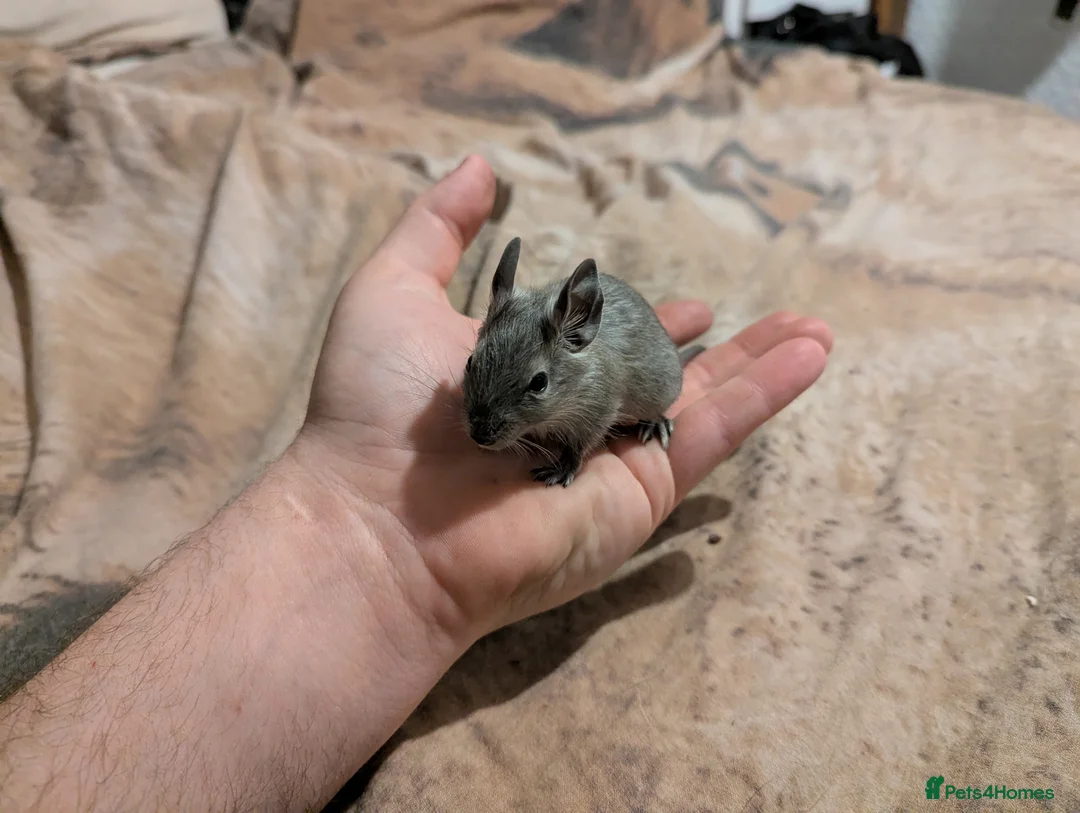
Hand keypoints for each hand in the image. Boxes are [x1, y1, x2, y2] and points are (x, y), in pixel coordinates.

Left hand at [299, 155, 832, 639]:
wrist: (377, 521)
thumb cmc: (374, 409)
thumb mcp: (395, 290)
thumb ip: (440, 229)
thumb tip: (483, 168)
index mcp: (525, 371)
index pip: (599, 340)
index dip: (641, 317)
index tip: (681, 300)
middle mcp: (573, 413)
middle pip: (661, 372)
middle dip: (716, 347)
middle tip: (767, 319)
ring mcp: (612, 455)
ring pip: (702, 401)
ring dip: (762, 365)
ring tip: (818, 331)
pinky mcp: (640, 491)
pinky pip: (713, 435)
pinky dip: (767, 394)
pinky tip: (812, 355)